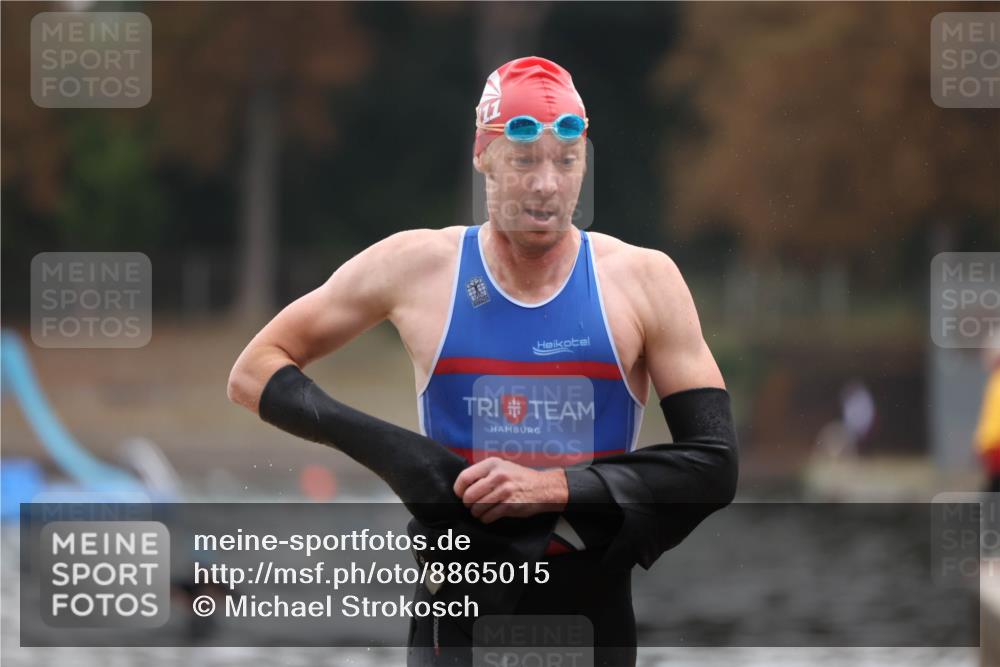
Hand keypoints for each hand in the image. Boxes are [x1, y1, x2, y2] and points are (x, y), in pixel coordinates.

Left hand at [453, 457, 567, 523]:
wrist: (544, 488)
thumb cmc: (520, 478)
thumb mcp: (502, 467)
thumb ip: (484, 473)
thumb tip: (463, 487)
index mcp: (492, 464)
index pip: (465, 477)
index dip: (459, 489)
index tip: (460, 494)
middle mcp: (498, 476)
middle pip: (469, 495)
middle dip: (468, 504)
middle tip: (472, 505)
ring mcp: (504, 491)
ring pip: (477, 508)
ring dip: (476, 513)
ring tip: (481, 511)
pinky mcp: (509, 505)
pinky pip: (488, 516)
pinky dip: (486, 518)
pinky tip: (489, 515)